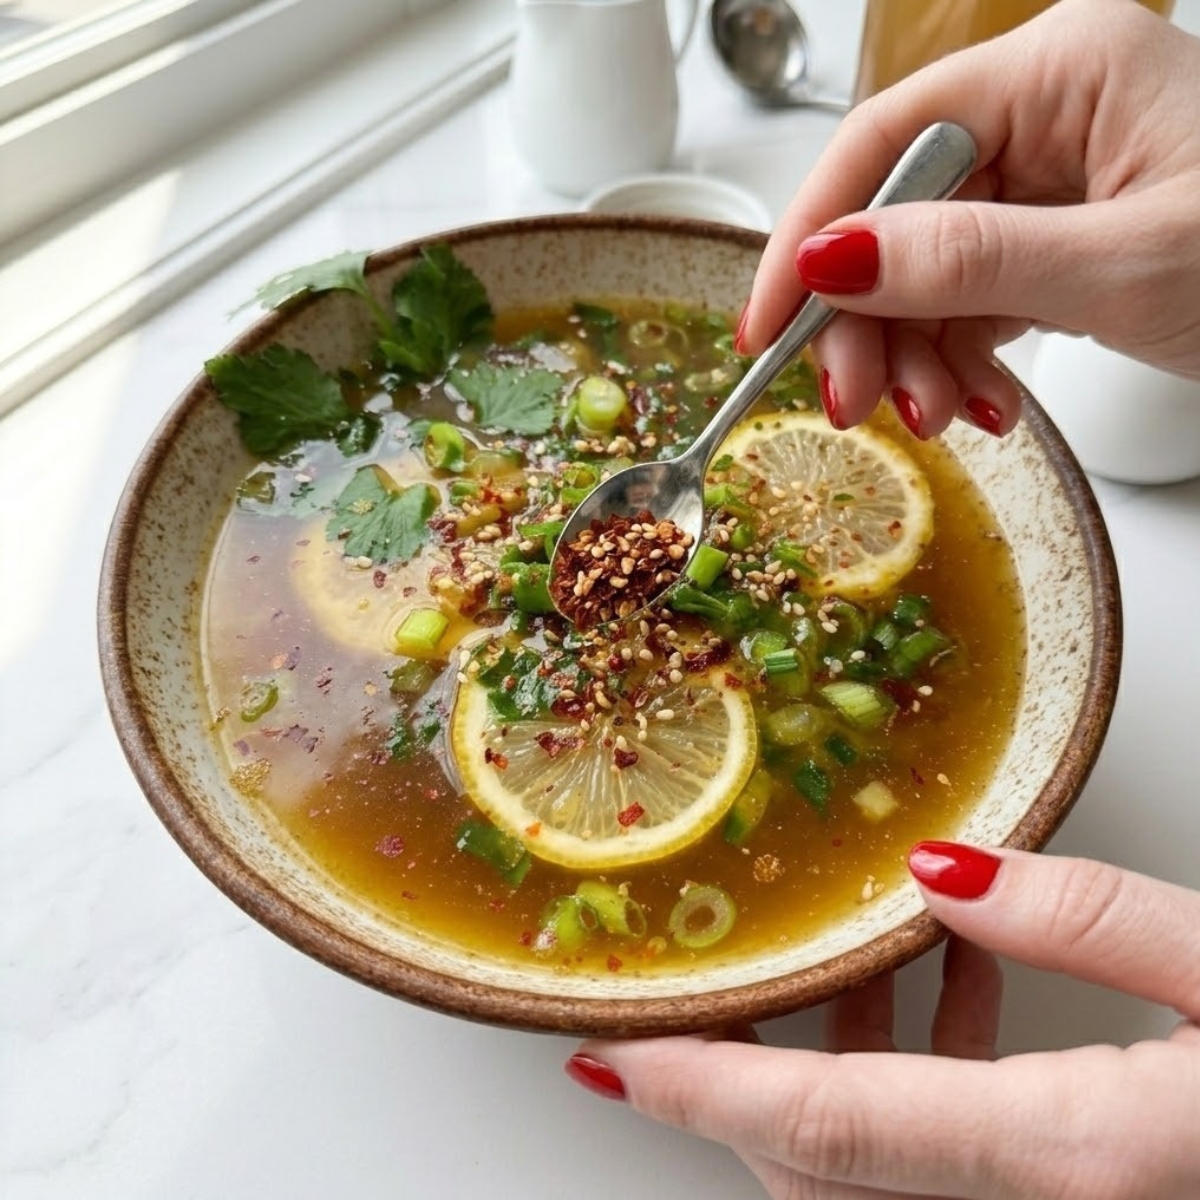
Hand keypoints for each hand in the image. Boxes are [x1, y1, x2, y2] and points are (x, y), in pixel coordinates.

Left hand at [566, 843, 1199, 1198]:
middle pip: (827, 1154)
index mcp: (1071, 1154)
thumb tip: (945, 869)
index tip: (597, 1059)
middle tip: (698, 980)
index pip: (823, 1129)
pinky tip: (955, 961)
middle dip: (739, 1073)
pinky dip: (926, 1051)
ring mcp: (1065, 1198)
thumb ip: (1094, 919)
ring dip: (836, 1046)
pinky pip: (959, 1128)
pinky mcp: (1089, 1172)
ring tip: (837, 943)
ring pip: (882, 1146)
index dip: (691, 1090)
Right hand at [737, 0, 1199, 439]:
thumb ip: (968, 261)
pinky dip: (957, 359)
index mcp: (1063, 69)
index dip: (810, 235)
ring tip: (937, 414)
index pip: (885, 139)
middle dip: (869, 318)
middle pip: (894, 213)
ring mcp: (1049, 178)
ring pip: (922, 267)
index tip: (767, 326)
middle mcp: (1046, 113)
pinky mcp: (1055, 238)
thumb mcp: (1122, 266)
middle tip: (856, 402)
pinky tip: (976, 401)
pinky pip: (968, 298)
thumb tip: (831, 262)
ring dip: (913, 352)